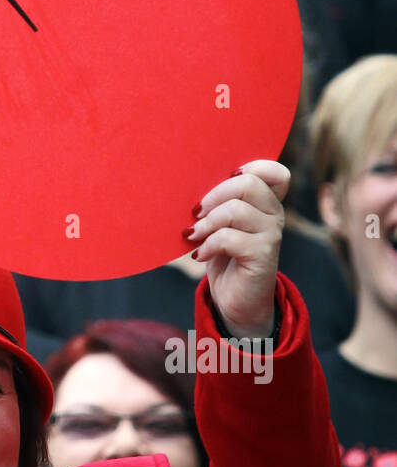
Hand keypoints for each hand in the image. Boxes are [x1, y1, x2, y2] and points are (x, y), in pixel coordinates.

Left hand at [186, 159, 288, 338]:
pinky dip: (208, 245)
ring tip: (193, 236)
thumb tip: (191, 179)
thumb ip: (219, 201)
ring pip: (236, 210)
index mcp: (266, 201)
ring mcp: (271, 235)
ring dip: (207, 223)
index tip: (225, 180)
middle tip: (196, 213)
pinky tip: (200, 255)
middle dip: (214, 195)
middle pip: (248, 183)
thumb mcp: (220, 223)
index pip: (275, 172)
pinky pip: (230, 238)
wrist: (234, 299)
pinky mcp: (263, 256)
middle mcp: (274, 214)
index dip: (252, 167)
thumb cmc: (223, 254)